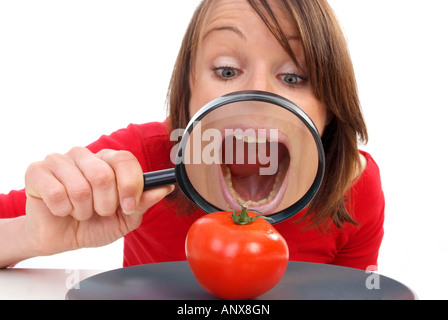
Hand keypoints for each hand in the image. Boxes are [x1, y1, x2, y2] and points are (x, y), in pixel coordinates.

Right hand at [24, 147, 172, 255]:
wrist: (61, 238)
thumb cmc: (93, 224)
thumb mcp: (125, 218)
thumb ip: (143, 201)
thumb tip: (165, 187)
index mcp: (107, 161)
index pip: (125, 160)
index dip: (130, 185)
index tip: (128, 206)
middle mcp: (85, 155)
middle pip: (104, 175)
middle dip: (105, 205)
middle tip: (99, 212)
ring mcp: (60, 160)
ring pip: (80, 187)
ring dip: (83, 210)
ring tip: (79, 212)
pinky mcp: (37, 171)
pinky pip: (56, 193)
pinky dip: (62, 210)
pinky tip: (60, 210)